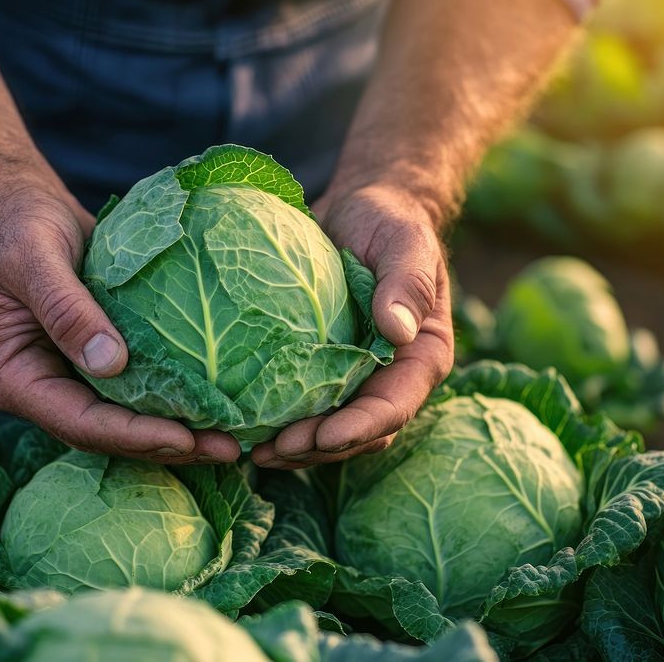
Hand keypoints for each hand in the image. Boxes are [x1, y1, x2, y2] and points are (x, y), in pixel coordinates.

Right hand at [0, 169, 239, 463]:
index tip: (185, 437)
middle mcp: (40, 388)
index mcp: (11, 377)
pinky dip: (172, 395)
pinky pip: (135, 387)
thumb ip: (65, 307)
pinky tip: (216, 400)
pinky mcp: (94, 359)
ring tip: (232, 438)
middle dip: (166, 444)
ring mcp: (67, 376)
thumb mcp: (30, 256)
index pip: (78, 422)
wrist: (12, 205)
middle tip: (227, 449)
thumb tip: (112, 362)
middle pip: (106, 433)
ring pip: (124, 418)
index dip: (132, 435)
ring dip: (177, 429)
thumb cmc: (13, 224)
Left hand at [251, 185, 454, 467]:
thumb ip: (407, 282)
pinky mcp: (322, 369)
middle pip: (359, 433)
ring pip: (330, 430)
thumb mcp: (404, 241)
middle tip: (273, 451)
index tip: (324, 438)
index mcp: (420, 358)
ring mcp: (355, 378)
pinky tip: (243, 426)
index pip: (394, 406)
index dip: (360, 428)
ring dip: (296, 447)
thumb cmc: (388, 222)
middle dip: (319, 449)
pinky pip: (303, 405)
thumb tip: (398, 331)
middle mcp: (389, 378)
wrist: (359, 210)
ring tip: (255, 451)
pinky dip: (279, 421)